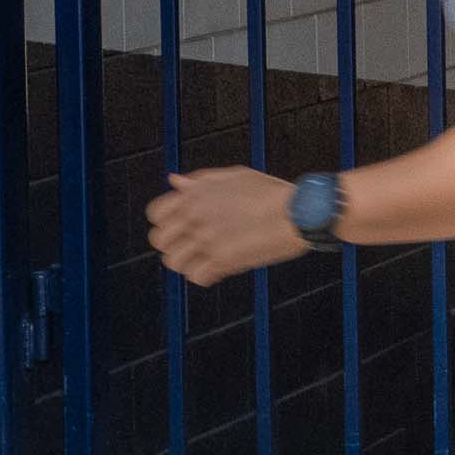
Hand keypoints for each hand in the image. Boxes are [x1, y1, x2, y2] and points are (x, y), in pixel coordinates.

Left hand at [147, 168, 307, 284]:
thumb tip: (175, 181)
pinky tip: (219, 269)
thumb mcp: (234, 176)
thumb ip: (201, 180)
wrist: (299, 211)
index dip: (166, 223)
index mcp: (195, 195)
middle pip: (160, 241)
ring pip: (174, 262)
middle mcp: (196, 217)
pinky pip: (197, 277)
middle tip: (193, 247)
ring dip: (188, 263)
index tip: (181, 228)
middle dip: (175, 245)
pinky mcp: (223, 260)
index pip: (155, 214)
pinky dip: (206, 277)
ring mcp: (207, 240)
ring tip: (206, 260)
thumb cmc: (271, 192)